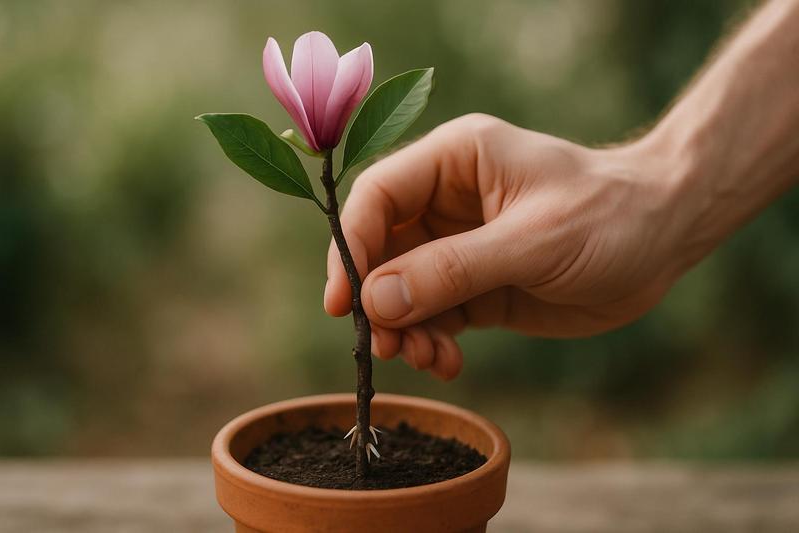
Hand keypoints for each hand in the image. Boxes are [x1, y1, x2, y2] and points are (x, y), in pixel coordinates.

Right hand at [325, 114, 683, 379]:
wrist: (663, 238)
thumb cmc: (610, 217)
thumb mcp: (533, 241)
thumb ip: (452, 270)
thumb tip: (376, 302)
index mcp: (454, 161)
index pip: (378, 196)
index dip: (352, 247)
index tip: (345, 303)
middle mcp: (445, 200)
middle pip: (379, 249)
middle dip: (376, 300)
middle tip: (387, 345)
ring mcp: (457, 245)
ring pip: (399, 290)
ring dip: (402, 329)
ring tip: (427, 358)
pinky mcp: (473, 285)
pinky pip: (430, 316)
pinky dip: (428, 342)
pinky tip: (447, 363)